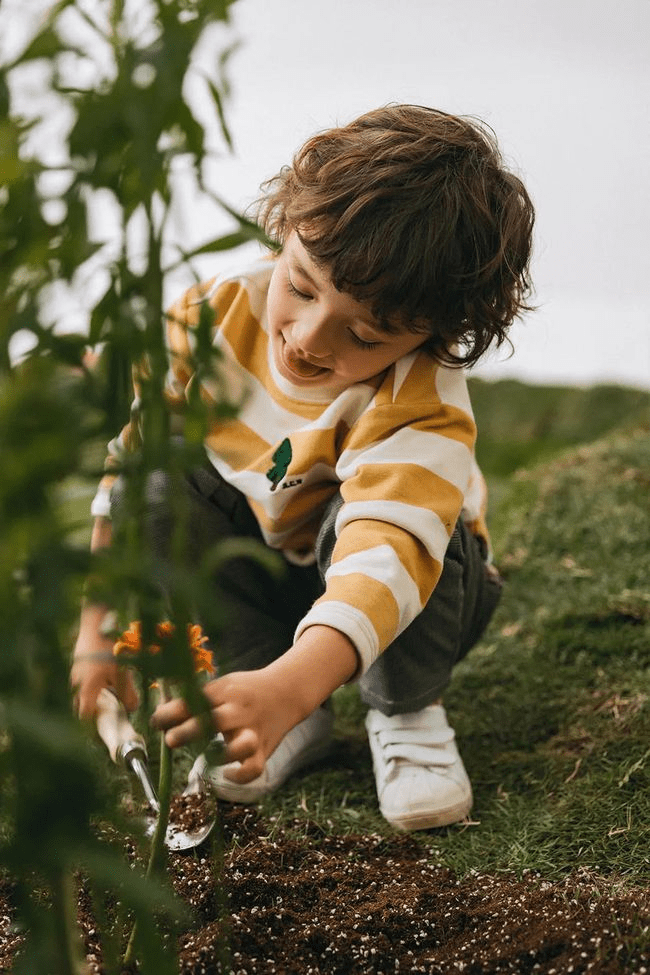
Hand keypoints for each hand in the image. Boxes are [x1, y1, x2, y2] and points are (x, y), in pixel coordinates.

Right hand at [71, 606, 138, 718]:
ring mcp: (76, 671)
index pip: (84, 716)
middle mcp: (77, 683)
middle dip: (92, 711)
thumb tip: (133, 708)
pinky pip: (82, 679)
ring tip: (109, 695)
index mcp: (87, 689)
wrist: (95, 622)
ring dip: (92, 696)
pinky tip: (105, 677)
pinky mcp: (78, 661)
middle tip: (107, 714)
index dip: (92, 726)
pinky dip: (91, 684)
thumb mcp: (122, 672)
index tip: (103, 729)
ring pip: (81, 691)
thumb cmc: (109, 648)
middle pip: (80, 705)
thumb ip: (127, 693)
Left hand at [151, 667, 301, 783]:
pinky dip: (240, 776)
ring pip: (241, 747)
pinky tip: (227, 774)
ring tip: (208, 755)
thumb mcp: (221, 686)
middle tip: (171, 740)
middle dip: (190, 731)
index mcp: (225, 692)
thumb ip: (193, 700)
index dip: (171, 712)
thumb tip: (158, 713)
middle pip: (215, 721)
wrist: (287, 691)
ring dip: (220, 755)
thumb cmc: (244, 691)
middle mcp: (240, 711)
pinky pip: (254, 768)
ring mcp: (254, 731)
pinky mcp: (264, 750)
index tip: (155, 721)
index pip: (195, 701)